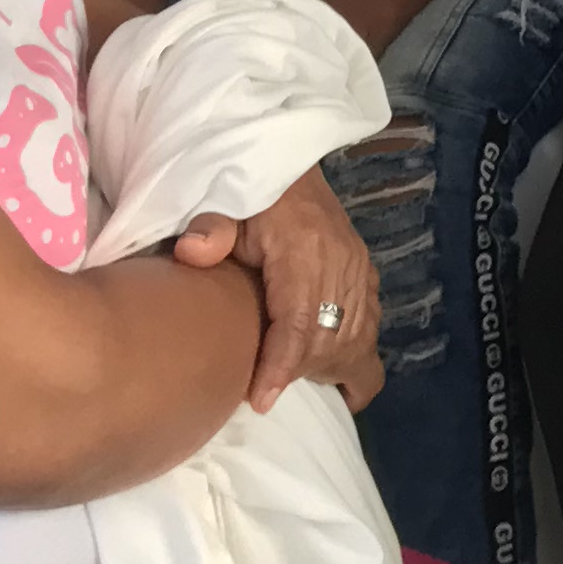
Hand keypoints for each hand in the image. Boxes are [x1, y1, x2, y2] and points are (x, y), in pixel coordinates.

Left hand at [172, 165, 381, 412]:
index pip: (299, 320)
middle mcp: (342, 265)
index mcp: (304, 248)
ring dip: (330, 370)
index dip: (282, 365)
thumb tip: (192, 253)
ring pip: (358, 341)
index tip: (260, 400)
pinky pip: (370, 330)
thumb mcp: (222, 204)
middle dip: (303, 374)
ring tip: (296, 382)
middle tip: (264, 390)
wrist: (286, 163)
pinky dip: (351, 356)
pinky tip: (325, 370)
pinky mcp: (368, 278)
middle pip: (332, 340)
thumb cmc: (249, 194)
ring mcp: (360, 273)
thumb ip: (208, 228)